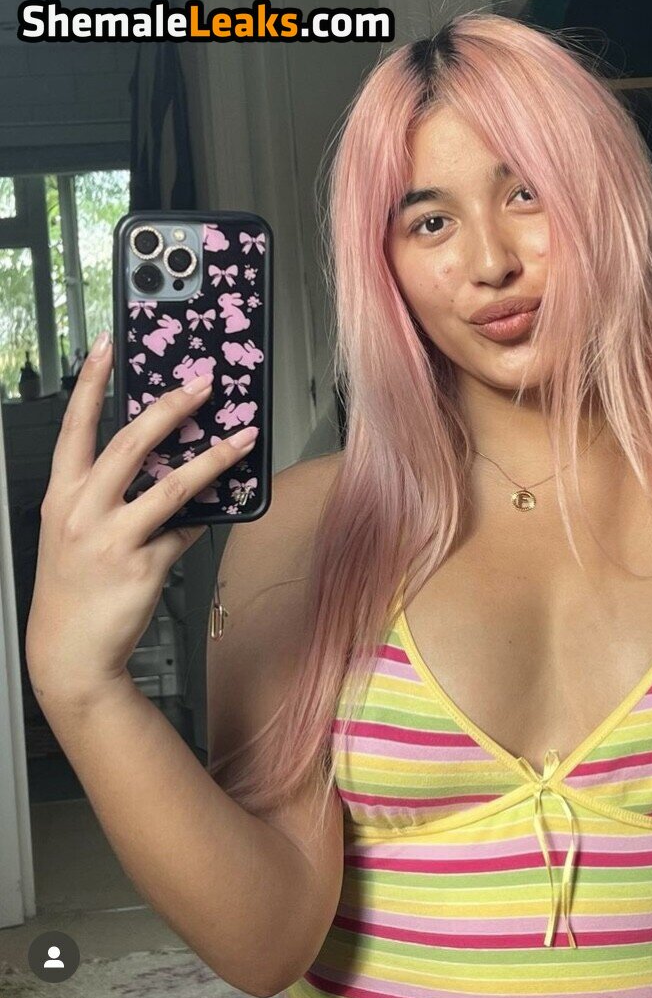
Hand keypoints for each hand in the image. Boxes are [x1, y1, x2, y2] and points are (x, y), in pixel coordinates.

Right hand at [26, 330, 258, 702]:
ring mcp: (114, 539)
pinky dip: (203, 520)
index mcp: (62, 496)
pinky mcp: (144, 565)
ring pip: (172, 486)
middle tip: (202, 384)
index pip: (74, 427)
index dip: (89, 384)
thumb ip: (111, 497)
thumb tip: (169, 468)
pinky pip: (185, 532)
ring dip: (214, 459)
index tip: (105, 346)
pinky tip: (215, 512)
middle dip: (171, 408)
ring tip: (242, 438)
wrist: (68, 652)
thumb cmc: (73, 586)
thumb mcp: (76, 533)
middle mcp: (83, 511)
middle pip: (130, 444)